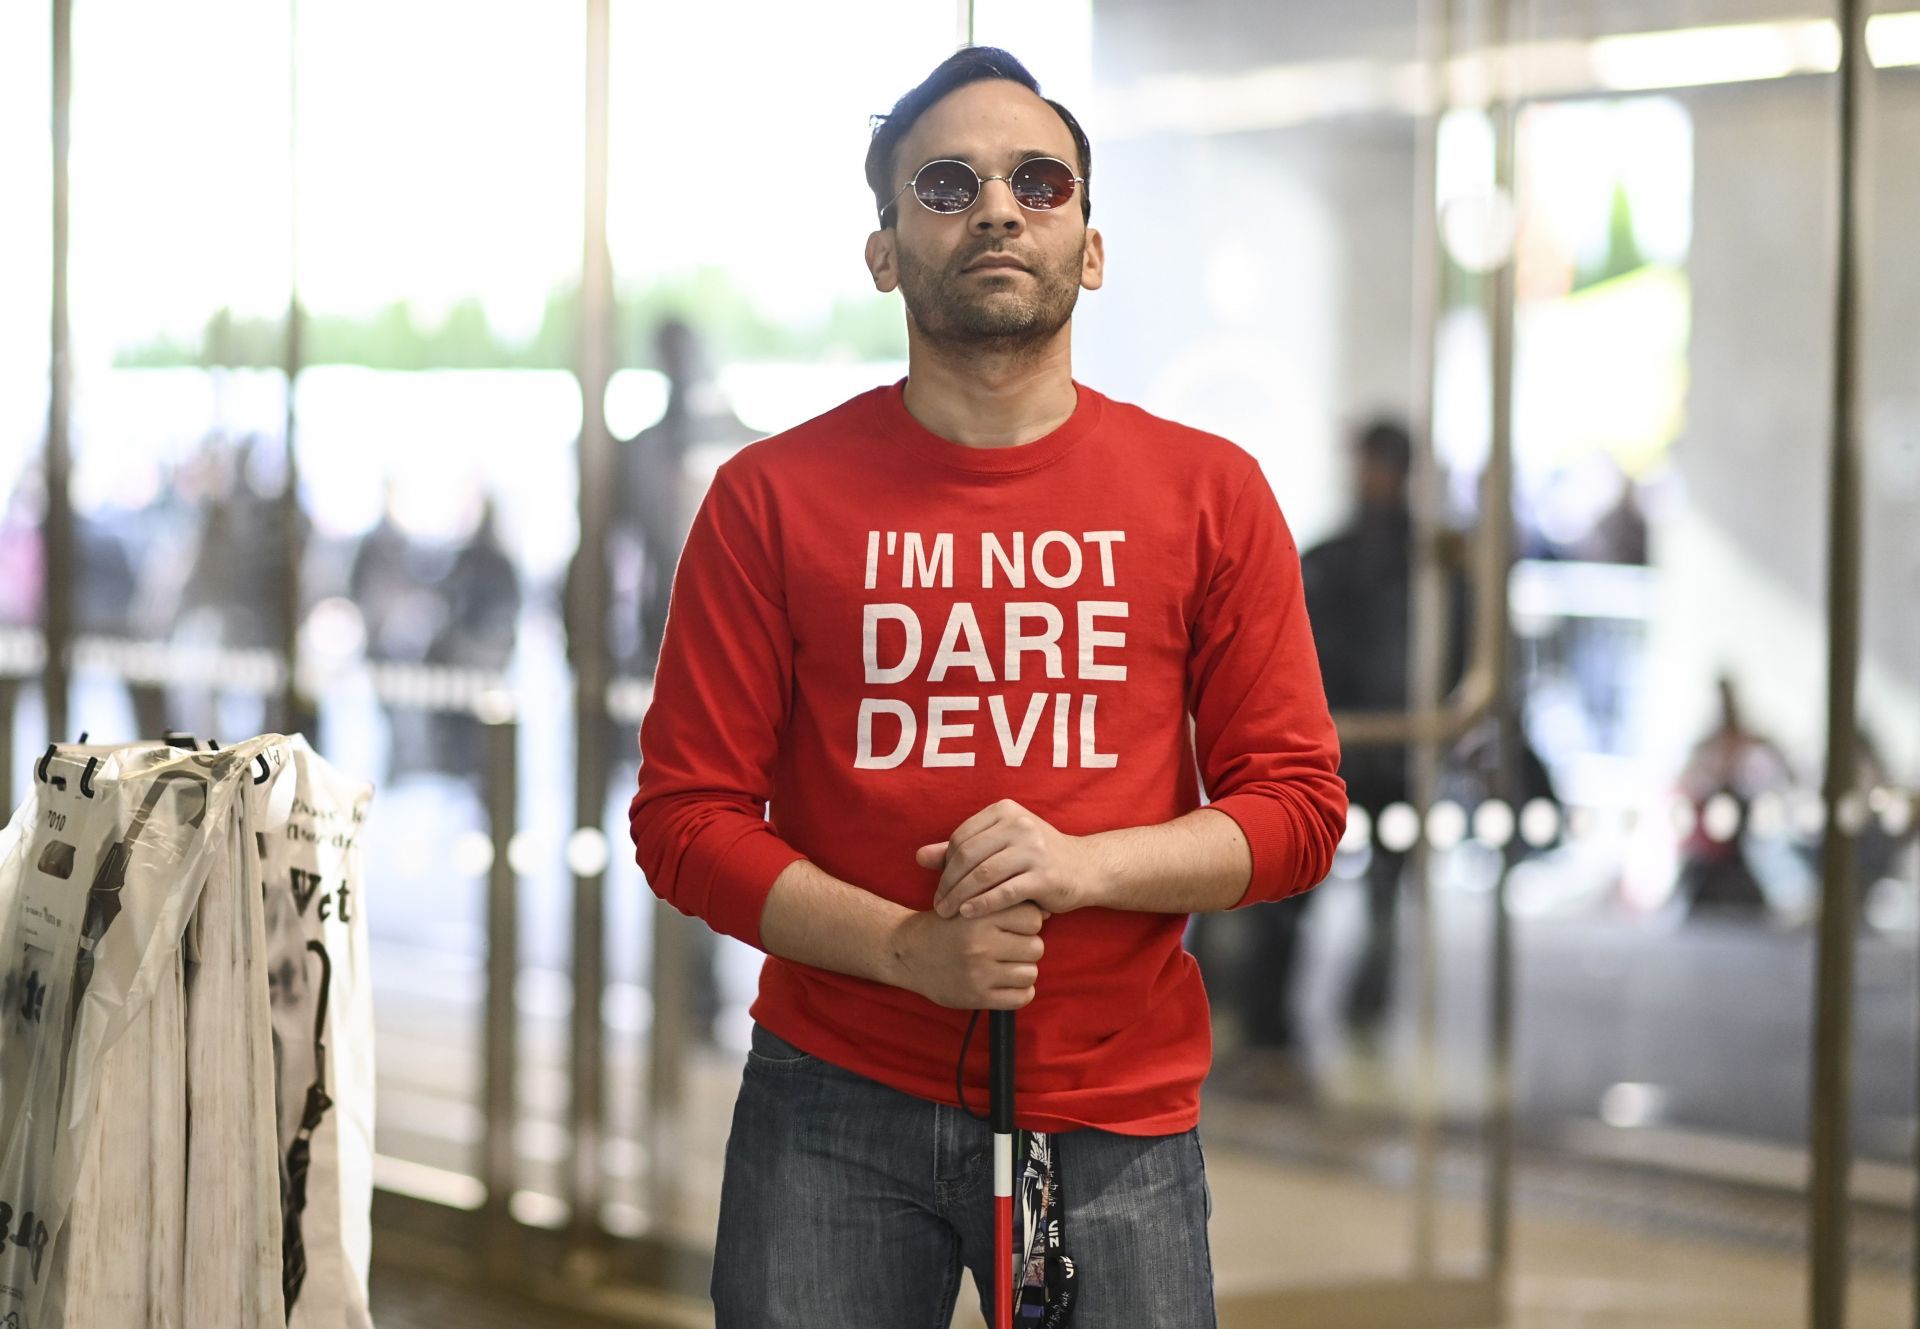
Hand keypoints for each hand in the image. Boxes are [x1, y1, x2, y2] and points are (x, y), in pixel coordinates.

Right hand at [891, 902, 1046, 1010]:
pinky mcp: (978, 997)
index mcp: (980, 916)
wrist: (910, 953)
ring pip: (1030, 973)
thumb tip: (1048, 913)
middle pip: (1036, 947)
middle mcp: (980, 944)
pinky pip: (1021, 997)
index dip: (1027, 923)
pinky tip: (1004, 984)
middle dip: (1026, 948)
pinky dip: (1019, 992)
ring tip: (1004, 966)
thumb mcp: (971, 903)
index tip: (1013, 927)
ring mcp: (979, 973)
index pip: (1033, 918)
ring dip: (1022, 971)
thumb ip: (1005, 903)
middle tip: (1008, 948)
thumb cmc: (947, 926)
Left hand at [914, 799, 1105, 919]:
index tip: (939, 886)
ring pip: (982, 874)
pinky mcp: (1044, 876)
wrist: (1086, 868)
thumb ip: (961, 849)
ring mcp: (1034, 849)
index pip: (961, 838)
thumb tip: (919, 856)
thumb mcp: (1000, 846)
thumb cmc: (1037, 857)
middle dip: (947, 883)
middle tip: (937, 905)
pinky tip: (968, 914)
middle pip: (968, 856)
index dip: (944, 864)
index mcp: (1005, 811)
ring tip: (947, 913)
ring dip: (959, 896)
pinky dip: (981, 904)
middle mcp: (1019, 825)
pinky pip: (1004, 892)